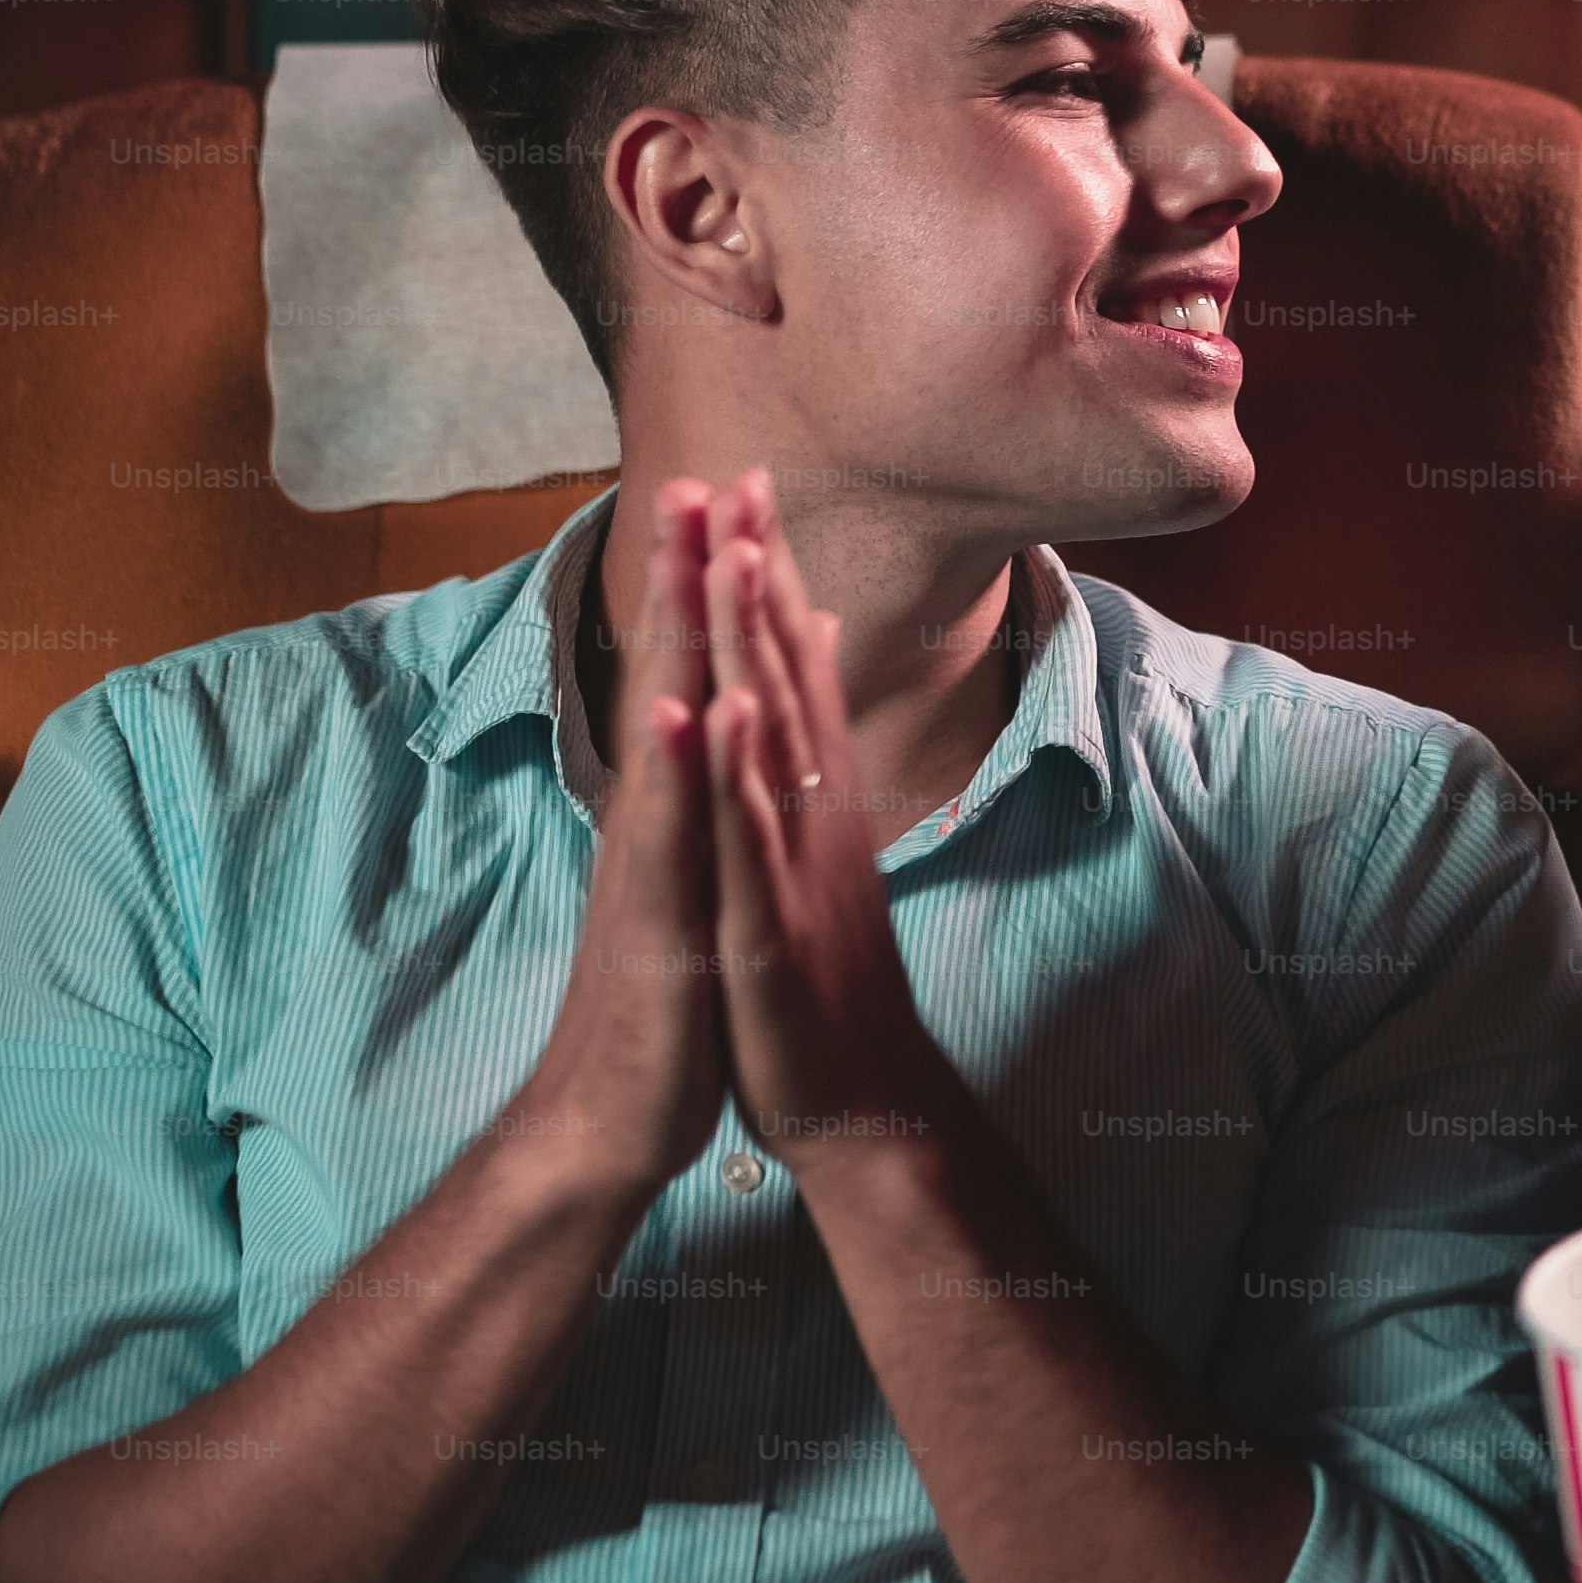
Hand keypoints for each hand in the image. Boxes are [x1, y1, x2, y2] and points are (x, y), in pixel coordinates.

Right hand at [511, 479, 731, 1203]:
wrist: (613, 1117)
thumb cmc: (665, 999)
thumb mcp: (697, 883)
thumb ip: (702, 803)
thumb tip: (719, 727)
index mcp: (675, 806)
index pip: (693, 672)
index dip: (710, 585)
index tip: (731, 491)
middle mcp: (653, 818)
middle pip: (668, 675)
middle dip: (683, 577)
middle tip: (695, 471)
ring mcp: (649, 864)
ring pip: (663, 735)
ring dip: (674, 643)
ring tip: (685, 552)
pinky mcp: (658, 922)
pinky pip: (669, 838)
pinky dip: (677, 774)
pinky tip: (686, 713)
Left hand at [697, 471, 967, 1188]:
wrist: (859, 1103)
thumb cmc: (829, 979)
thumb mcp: (822, 854)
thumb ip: (818, 756)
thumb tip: (814, 672)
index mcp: (817, 798)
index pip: (791, 668)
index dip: (769, 574)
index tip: (747, 483)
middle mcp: (814, 816)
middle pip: (784, 681)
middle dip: (759, 578)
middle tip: (740, 478)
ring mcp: (795, 866)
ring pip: (772, 742)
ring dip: (754, 648)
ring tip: (734, 560)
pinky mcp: (769, 926)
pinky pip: (750, 840)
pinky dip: (736, 774)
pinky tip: (722, 715)